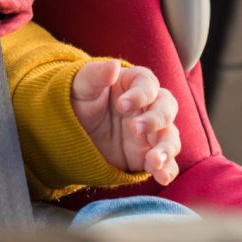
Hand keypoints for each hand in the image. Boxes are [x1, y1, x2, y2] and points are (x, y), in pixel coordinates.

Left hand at [70, 62, 180, 184]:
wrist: (72, 130)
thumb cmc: (79, 99)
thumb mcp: (81, 85)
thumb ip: (96, 75)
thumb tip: (113, 65)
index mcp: (136, 84)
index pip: (148, 85)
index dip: (140, 94)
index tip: (121, 105)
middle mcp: (149, 107)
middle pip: (167, 110)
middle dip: (155, 120)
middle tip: (135, 129)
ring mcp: (151, 133)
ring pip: (170, 138)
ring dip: (166, 148)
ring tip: (154, 160)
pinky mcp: (147, 156)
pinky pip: (165, 163)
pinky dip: (167, 170)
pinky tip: (161, 176)